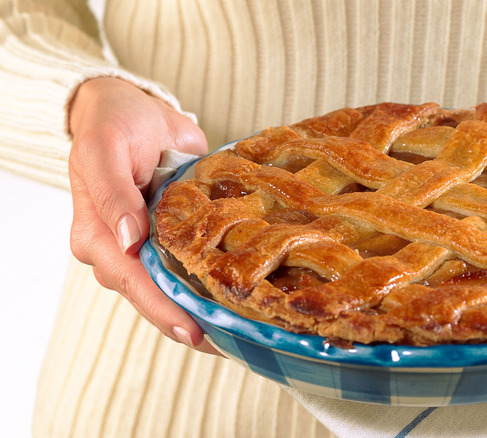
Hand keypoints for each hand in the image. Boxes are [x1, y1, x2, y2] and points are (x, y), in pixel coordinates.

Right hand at [68, 77, 218, 353]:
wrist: (130, 107)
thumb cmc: (113, 125)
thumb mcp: (105, 150)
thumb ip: (112, 193)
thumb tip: (129, 237)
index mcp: (97, 235)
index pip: (131, 280)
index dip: (161, 308)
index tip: (192, 330)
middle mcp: (119, 248)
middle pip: (152, 295)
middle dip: (185, 320)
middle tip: (226, 343)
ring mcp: (145, 246)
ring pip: (170, 288)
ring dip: (199, 309)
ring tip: (237, 332)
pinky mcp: (168, 237)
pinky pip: (185, 267)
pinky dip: (206, 284)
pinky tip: (233, 301)